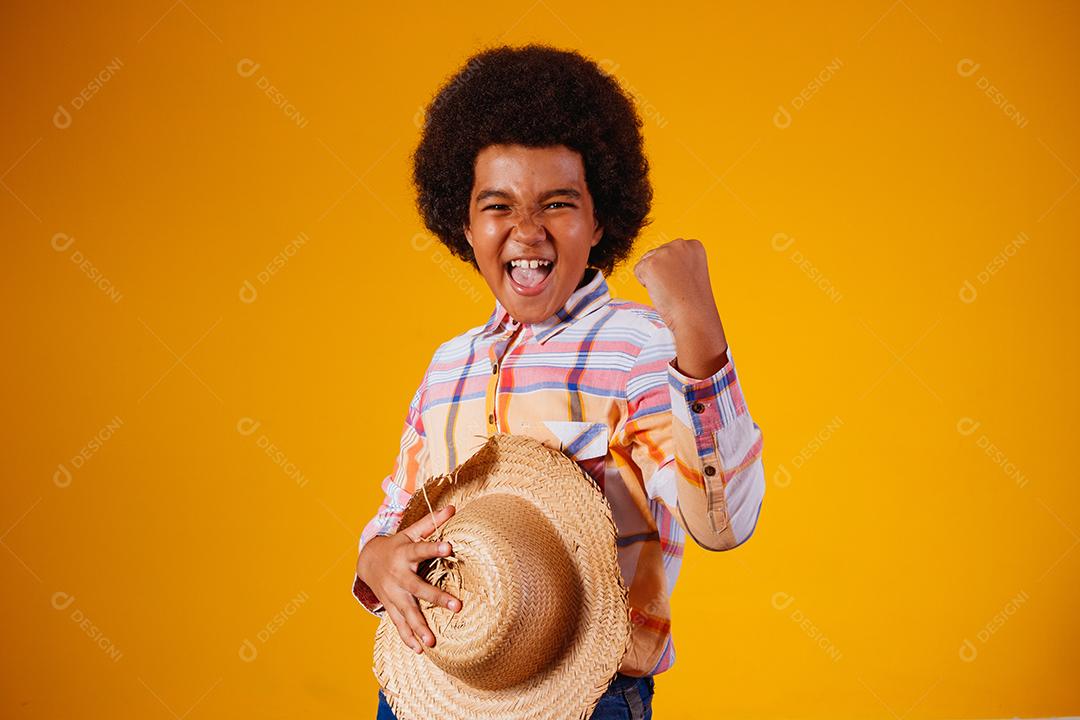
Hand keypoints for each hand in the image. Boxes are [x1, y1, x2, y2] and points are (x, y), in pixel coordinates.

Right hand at [356, 504, 461, 653]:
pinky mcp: (391, 606)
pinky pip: (399, 623)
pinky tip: (420, 649)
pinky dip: (407, 636)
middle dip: (436, 597)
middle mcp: (399, 575)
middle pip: (418, 588)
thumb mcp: (410, 532)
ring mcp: (393, 594)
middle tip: (457, 606)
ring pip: (407, 612)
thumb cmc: (397, 545)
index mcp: (405, 553)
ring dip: (419, 627)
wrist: (367, 561)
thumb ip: (431, 523)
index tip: (449, 546)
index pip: (421, 548)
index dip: (434, 547)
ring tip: (432, 642)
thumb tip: (453, 508)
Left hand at [633, 238, 728, 378]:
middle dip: (661, 272)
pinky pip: (638, 271)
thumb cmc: (693, 301)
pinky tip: (661, 291)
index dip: (673, 270)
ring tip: (669, 289)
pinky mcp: (651, 264)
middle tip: (675, 288)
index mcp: (694, 245)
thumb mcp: (691, 272)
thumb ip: (678, 262)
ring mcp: (665, 253)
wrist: (693, 316)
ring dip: (653, 278)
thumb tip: (660, 262)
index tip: (683, 282)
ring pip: (646, 262)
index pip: (669, 251)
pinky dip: (645, 284)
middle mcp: (680, 244)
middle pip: (656, 254)